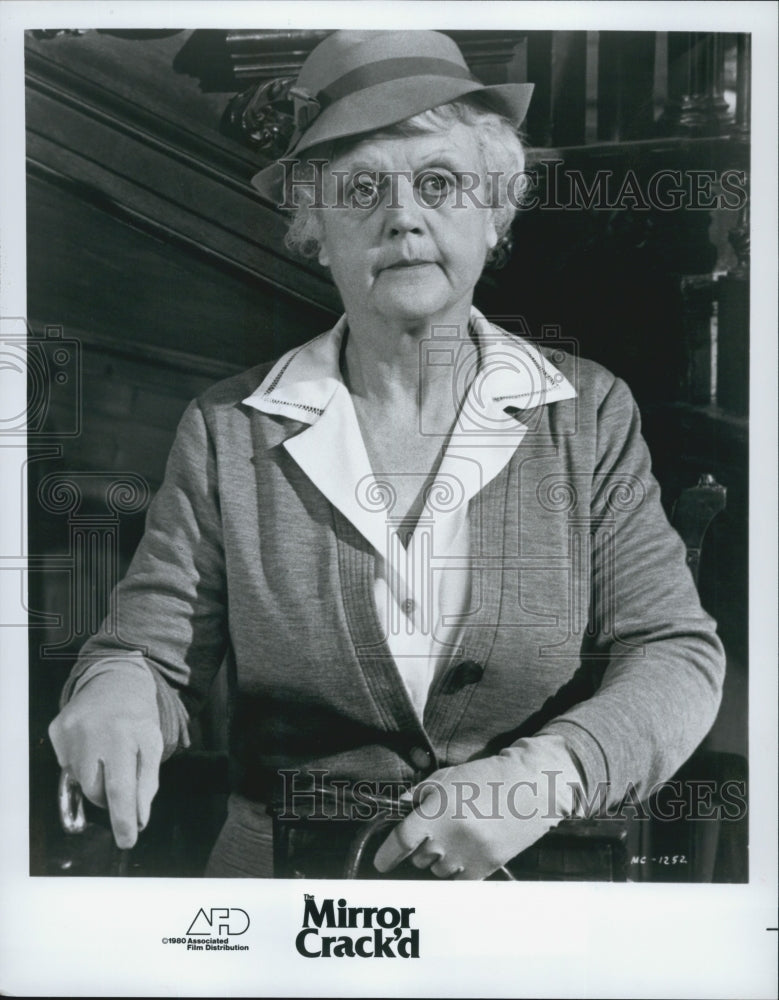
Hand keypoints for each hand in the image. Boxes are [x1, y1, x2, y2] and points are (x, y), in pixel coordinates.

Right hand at [48, 665, 162, 848]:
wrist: (116, 679)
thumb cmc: (138, 716)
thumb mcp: (153, 744)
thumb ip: (147, 782)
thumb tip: (139, 818)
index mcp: (124, 736)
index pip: (121, 788)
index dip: (123, 819)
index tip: (128, 840)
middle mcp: (93, 733)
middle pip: (96, 790)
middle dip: (110, 796)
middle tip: (120, 780)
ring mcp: (70, 731)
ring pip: (80, 780)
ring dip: (95, 778)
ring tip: (108, 754)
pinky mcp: (56, 730)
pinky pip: (66, 764)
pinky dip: (81, 763)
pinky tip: (93, 743)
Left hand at [373, 739, 580, 879]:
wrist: (532, 786)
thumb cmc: (489, 776)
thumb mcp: (450, 777)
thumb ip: (421, 793)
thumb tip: (399, 807)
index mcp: (440, 808)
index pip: (402, 839)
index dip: (387, 854)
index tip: (381, 862)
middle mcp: (452, 835)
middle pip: (419, 857)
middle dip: (420, 847)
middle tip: (436, 830)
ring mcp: (470, 854)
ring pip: (437, 871)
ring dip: (439, 859)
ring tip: (456, 837)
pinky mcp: (487, 867)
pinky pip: (457, 881)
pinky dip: (455, 871)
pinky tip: (464, 853)